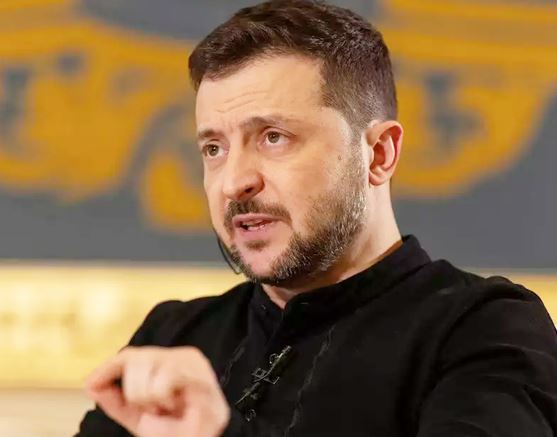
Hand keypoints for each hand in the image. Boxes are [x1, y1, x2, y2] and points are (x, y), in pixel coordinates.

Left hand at [86, 346, 229, 436]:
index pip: (131, 356)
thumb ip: (115, 400)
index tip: (91, 384)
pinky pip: (165, 375)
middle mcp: (181, 356)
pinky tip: (175, 405)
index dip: (109, 367)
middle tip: (152, 409)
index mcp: (167, 364)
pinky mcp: (202, 374)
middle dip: (133, 389)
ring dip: (148, 394)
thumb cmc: (175, 431)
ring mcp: (194, 363)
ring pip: (149, 363)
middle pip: (137, 357)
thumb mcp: (138, 416)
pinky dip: (161, 394)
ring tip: (165, 407)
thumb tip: (91, 383)